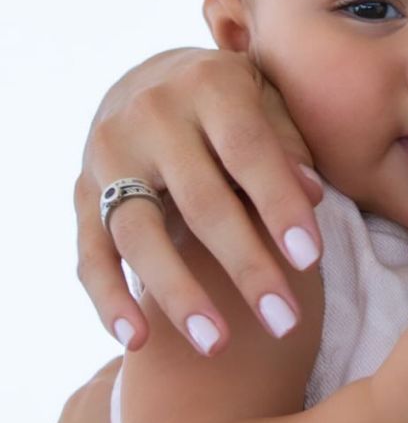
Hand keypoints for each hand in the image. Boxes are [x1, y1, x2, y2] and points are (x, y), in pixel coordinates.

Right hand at [78, 47, 325, 352]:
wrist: (147, 76)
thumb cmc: (230, 98)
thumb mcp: (266, 97)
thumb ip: (288, 143)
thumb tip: (311, 196)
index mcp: (208, 84)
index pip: (248, 150)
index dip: (279, 204)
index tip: (311, 259)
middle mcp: (151, 115)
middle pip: (200, 202)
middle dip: (245, 265)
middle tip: (283, 322)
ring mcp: (109, 155)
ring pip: (139, 234)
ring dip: (179, 295)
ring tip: (217, 345)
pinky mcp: (81, 192)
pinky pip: (91, 254)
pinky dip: (109, 300)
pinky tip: (138, 341)